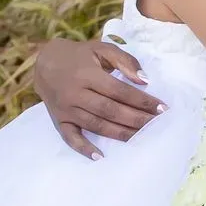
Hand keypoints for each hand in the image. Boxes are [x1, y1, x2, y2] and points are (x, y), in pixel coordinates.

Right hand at [32, 39, 165, 158]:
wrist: (44, 62)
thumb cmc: (79, 55)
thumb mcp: (100, 48)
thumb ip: (123, 61)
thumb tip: (144, 80)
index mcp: (87, 74)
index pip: (119, 91)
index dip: (141, 100)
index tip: (161, 108)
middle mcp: (75, 94)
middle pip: (110, 110)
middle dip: (136, 119)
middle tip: (157, 125)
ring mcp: (66, 109)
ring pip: (96, 125)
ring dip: (120, 134)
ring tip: (142, 138)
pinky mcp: (59, 120)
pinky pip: (71, 137)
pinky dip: (84, 148)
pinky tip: (100, 156)